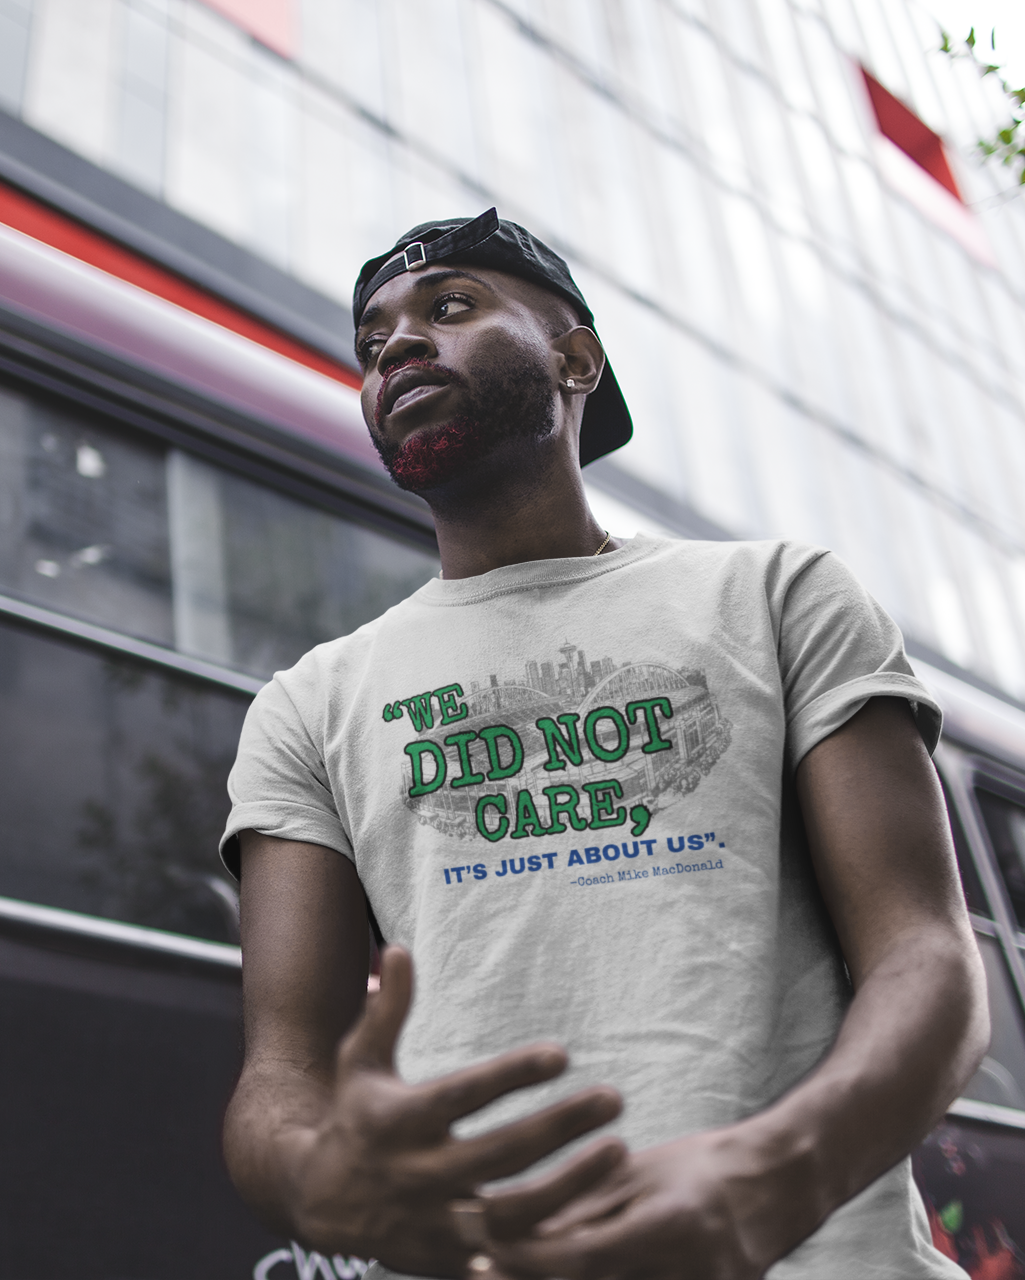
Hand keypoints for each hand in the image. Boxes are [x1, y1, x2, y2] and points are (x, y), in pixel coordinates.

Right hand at [285, 946, 624, 1274]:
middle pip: (501, 1154)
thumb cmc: (356, 1116)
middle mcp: (418, 1174)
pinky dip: (550, 1247)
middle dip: (561, 1127)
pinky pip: (508, 1262)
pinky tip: (599, 1222)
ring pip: (514, 1214)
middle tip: (614, 1098)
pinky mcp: (449, 1261)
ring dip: (571, 1185)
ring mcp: (435, 1224)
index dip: (512, 1074)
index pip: (463, 1094)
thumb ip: (387, 1008)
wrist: (317, 1203)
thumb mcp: (360, 1060)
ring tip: (618, 1150)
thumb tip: (399, 948)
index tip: (563, 1051)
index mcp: (399, 1121)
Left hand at [484, 1121, 821, 1279]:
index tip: (478, 1255)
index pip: (580, 1256)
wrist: (777, 1188)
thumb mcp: (639, 1174)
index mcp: (668, 1225)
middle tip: (477, 1277)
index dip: (525, 1260)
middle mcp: (686, 1274)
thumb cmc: (700, 1169)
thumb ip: (585, 1204)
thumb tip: (517, 1224)